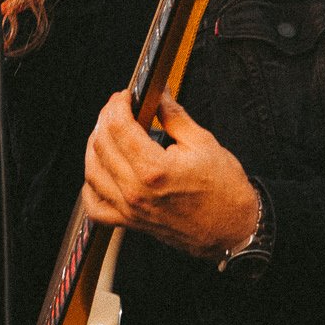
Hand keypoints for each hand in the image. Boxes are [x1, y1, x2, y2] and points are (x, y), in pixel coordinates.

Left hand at [80, 93, 260, 260]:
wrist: (233, 230)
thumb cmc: (224, 191)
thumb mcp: (203, 142)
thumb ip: (174, 115)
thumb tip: (159, 94)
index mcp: (155, 169)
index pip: (119, 126)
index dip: (117, 104)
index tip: (125, 96)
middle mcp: (136, 191)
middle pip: (102, 145)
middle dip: (105, 118)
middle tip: (118, 108)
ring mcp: (131, 209)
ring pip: (92, 172)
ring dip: (94, 146)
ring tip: (107, 132)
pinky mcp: (131, 222)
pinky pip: (95, 206)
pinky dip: (90, 186)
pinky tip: (100, 170)